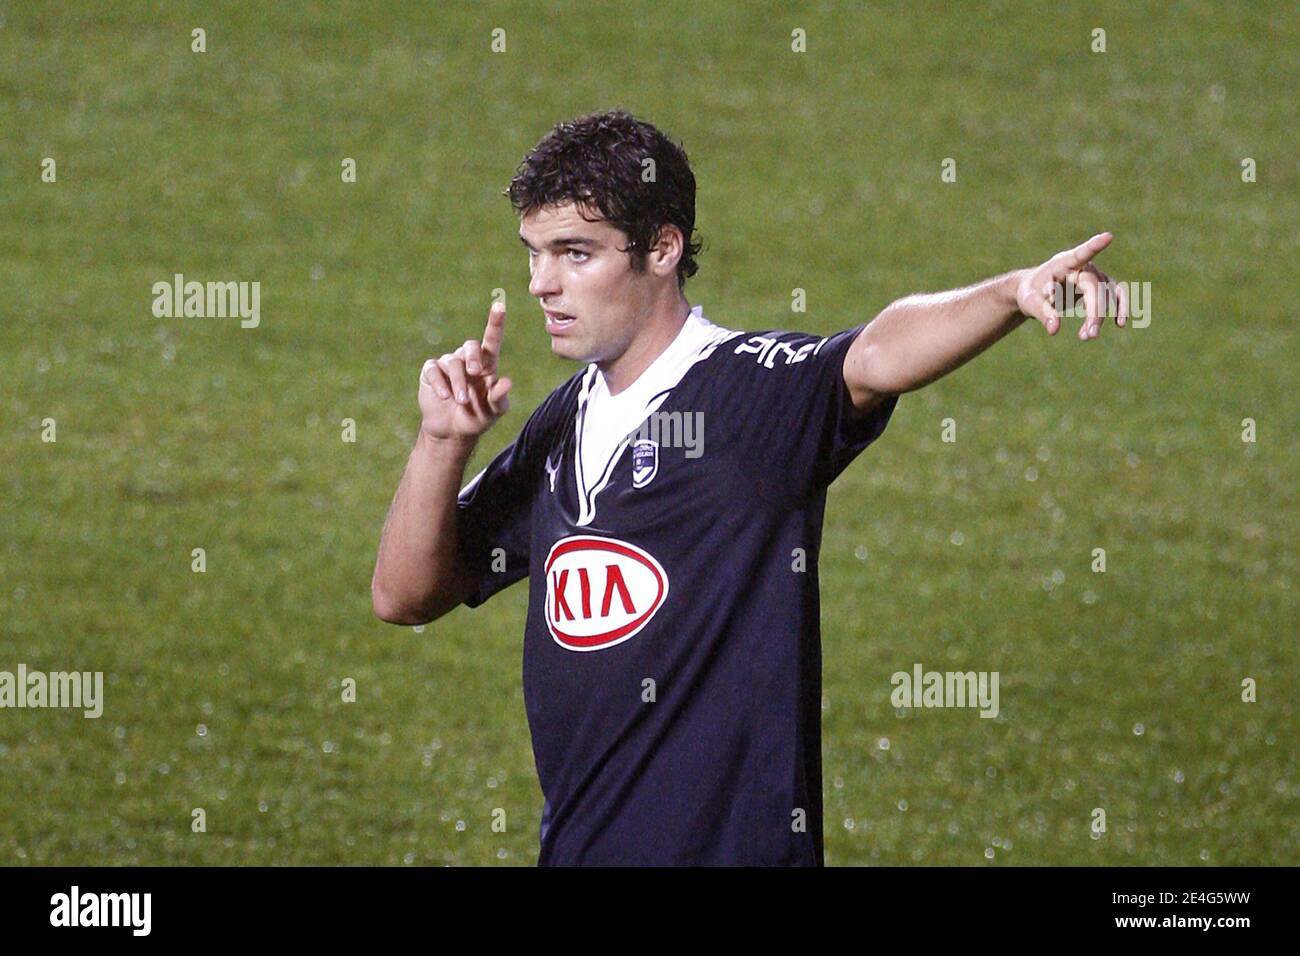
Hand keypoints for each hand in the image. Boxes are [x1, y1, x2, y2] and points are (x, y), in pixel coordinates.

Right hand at [418, 301, 513, 441]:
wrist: (452, 432)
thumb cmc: (477, 418)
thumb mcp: (493, 412)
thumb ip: (500, 398)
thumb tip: (507, 382)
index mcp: (487, 365)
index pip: (492, 340)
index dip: (495, 322)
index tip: (500, 305)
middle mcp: (468, 360)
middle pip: (470, 346)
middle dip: (473, 357)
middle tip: (474, 372)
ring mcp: (448, 364)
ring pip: (453, 362)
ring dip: (458, 382)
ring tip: (461, 401)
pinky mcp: (431, 372)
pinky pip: (434, 370)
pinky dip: (439, 383)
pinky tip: (444, 396)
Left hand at [1015, 233, 1128, 339]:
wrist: (1037, 292)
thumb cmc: (1031, 292)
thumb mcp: (1028, 302)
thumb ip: (1041, 313)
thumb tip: (1054, 329)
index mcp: (1062, 263)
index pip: (1079, 254)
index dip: (1093, 246)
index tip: (1107, 237)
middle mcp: (1083, 266)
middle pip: (1095, 287)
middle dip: (1095, 312)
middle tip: (1088, 336)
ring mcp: (1094, 275)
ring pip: (1107, 294)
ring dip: (1101, 316)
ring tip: (1087, 337)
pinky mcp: (1101, 286)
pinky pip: (1116, 295)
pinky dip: (1120, 307)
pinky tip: (1120, 323)